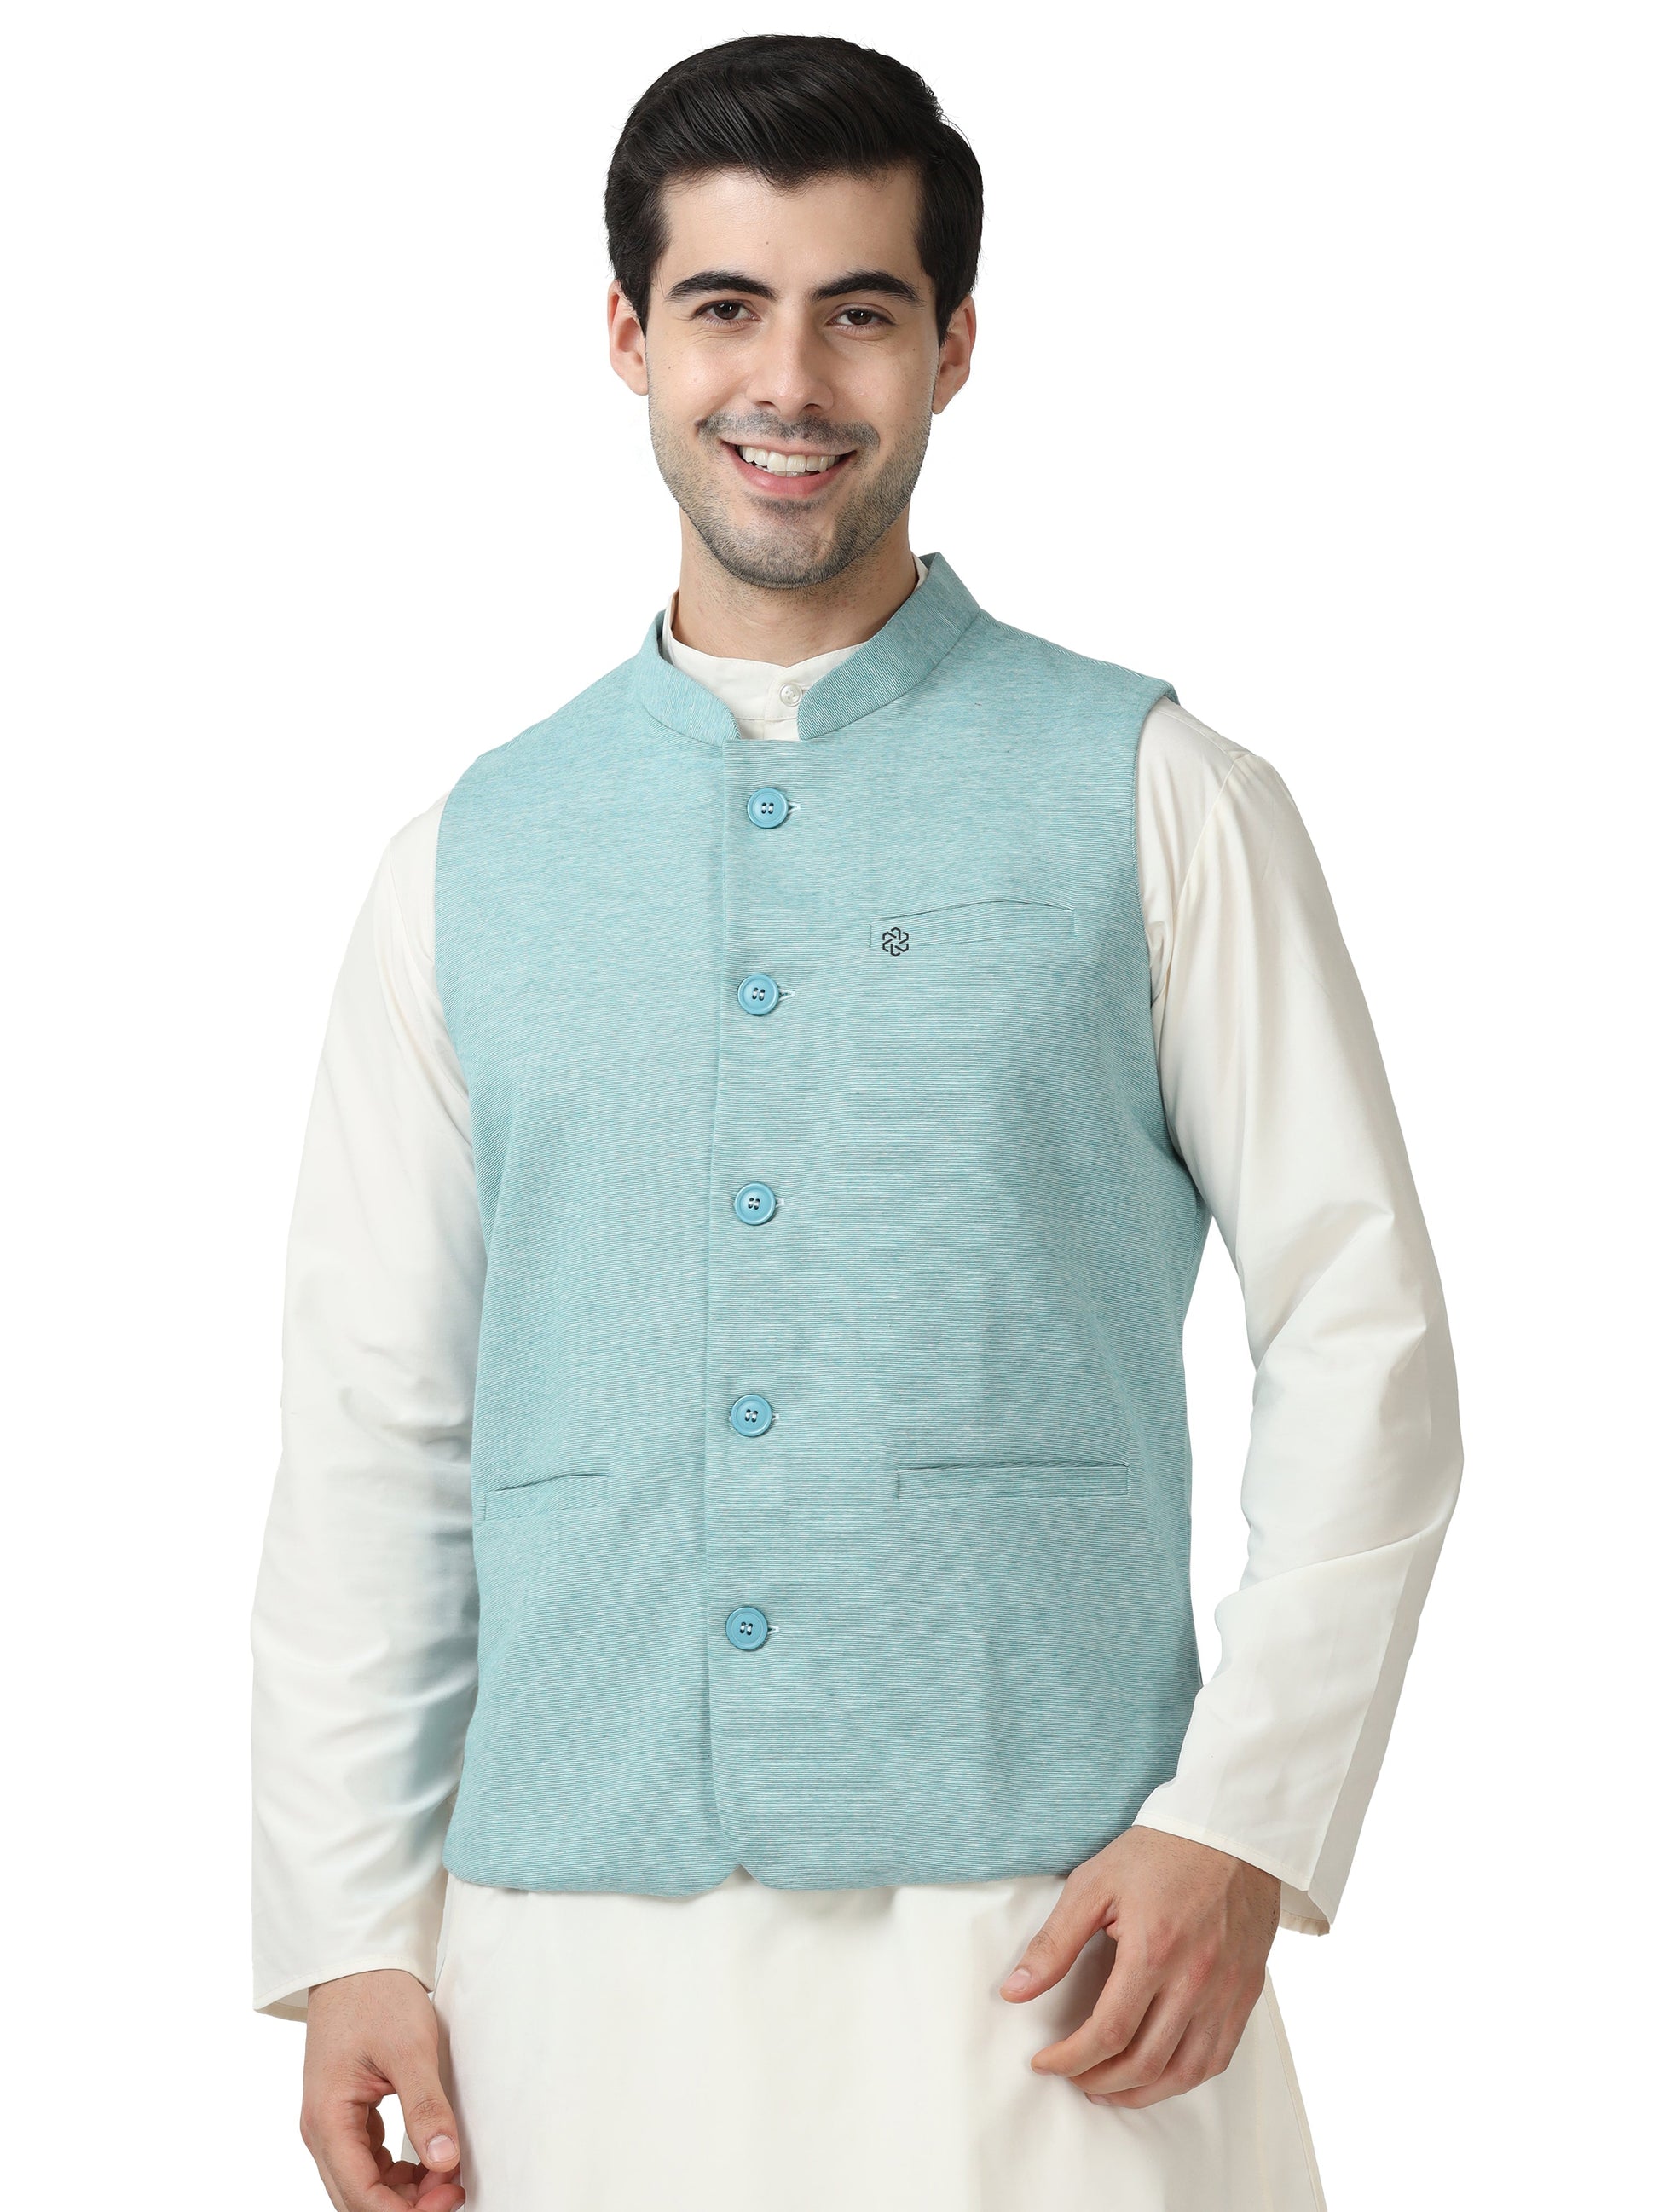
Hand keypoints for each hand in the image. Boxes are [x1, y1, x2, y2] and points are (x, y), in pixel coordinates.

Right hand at [301, 1968, 464, 2209]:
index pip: (360, 2195)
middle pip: (358, 2198)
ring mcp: (331, 2124)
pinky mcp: (345, 2114)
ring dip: (402, 2192)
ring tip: (448, 2176)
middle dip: (406, 2205)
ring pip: (362, 2184)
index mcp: (327, 2120)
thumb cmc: (377, 1996)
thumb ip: (425, 2107)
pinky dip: (396, 2172)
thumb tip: (446, 2162)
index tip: (449, 2197)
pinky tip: (429, 2160)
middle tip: (455, 2190)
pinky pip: (366, 2162)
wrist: (357, 1962)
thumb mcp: (409, 2049)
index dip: (405, 2211)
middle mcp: (321, 2131)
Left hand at [1000, 1826, 1279, 2108]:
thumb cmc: (1159, 1853)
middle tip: (1072, 2077)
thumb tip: (1014, 1990)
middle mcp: (1195, 1979)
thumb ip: (1054, 1942)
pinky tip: (1158, 2074)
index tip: (1044, 2062)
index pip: (1108, 2032)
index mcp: (1153, 1950)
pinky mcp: (1246, 1993)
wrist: (1231, 1832)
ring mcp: (1226, 1991)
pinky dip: (1185, 2078)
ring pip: (1185, 2072)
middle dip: (1099, 2081)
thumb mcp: (1094, 1884)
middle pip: (1145, 2062)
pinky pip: (1218, 2057)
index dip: (1070, 2058)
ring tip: (1108, 2088)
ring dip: (1142, 2092)